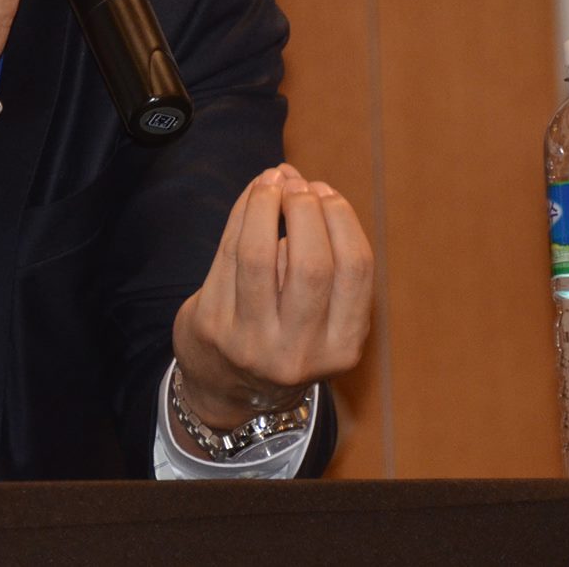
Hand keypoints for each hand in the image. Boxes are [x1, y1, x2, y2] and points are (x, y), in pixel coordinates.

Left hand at [171, 164, 373, 433]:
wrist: (225, 385)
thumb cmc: (283, 334)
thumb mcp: (321, 317)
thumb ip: (324, 259)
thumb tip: (305, 182)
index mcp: (342, 348)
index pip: (355, 270)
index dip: (342, 221)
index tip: (328, 192)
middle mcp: (299, 352)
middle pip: (312, 264)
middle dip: (306, 210)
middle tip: (299, 185)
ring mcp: (252, 343)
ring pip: (260, 256)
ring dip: (266, 205)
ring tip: (271, 181)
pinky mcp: (213, 327)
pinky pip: (227, 256)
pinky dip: (241, 216)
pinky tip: (251, 197)